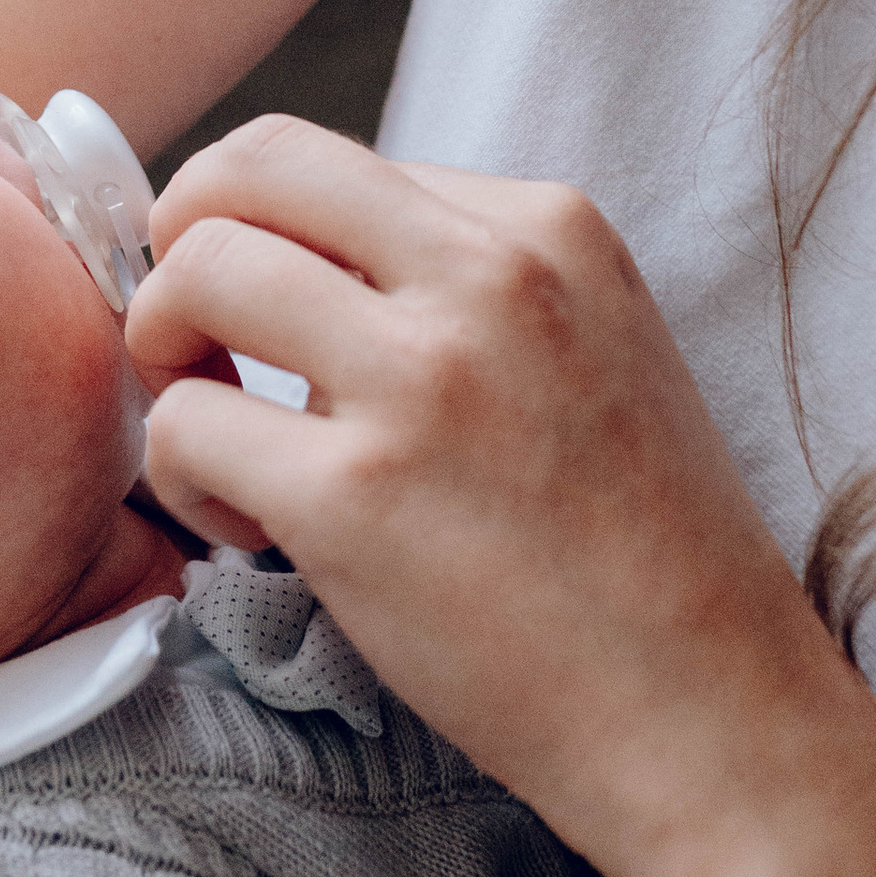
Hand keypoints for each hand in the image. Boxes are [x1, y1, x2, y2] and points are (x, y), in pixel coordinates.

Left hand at [129, 117, 875, 876]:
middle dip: (180, 238)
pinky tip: (248, 530)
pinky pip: (185, 426)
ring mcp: (421, 381)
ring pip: (196, 273)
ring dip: (164, 351)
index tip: (260, 307)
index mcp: (549, 226)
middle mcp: (488, 274)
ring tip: (220, 440)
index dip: (258, 226)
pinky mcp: (355, 498)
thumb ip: (471, 282)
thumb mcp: (597, 345)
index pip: (327, 159)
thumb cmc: (645, 555)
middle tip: (194, 340)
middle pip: (246, 169)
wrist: (711, 717)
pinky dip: (180, 475)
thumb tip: (307, 260)